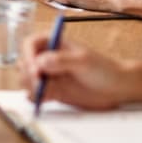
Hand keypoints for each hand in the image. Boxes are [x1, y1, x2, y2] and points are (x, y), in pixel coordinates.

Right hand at [20, 34, 137, 110]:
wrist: (117, 88)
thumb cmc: (104, 69)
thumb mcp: (84, 61)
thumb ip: (62, 60)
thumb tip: (40, 62)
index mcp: (54, 43)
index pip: (30, 44)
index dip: (28, 56)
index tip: (35, 69)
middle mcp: (48, 58)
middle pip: (24, 62)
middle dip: (28, 74)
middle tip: (40, 85)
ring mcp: (49, 75)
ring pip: (26, 79)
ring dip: (30, 86)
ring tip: (44, 93)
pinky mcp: (52, 91)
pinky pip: (35, 94)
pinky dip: (35, 97)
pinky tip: (45, 100)